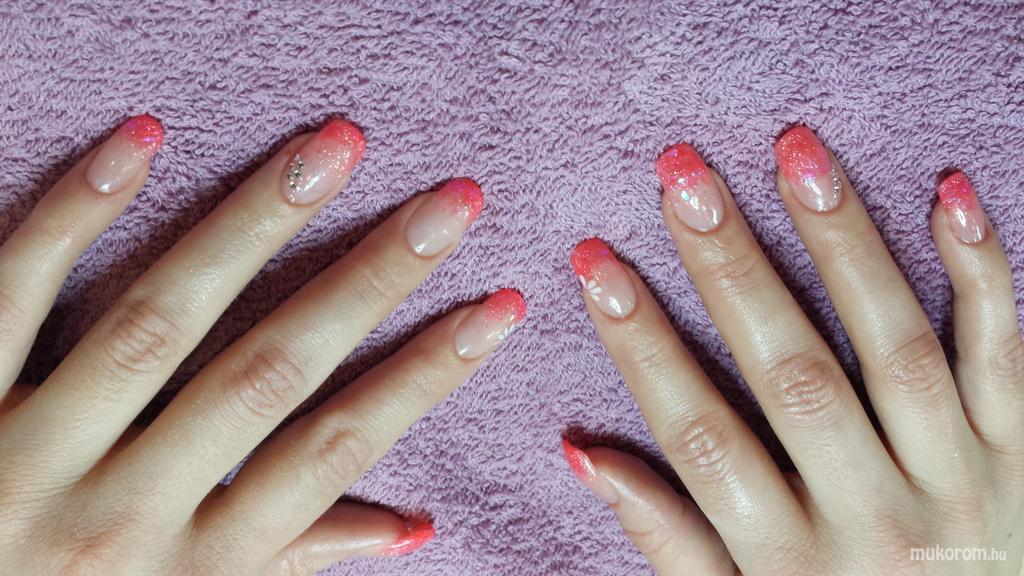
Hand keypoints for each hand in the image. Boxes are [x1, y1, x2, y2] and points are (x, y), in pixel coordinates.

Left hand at [0, 115, 525, 574]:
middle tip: (448, 203)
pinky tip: (144, 142)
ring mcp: (32, 454)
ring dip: (254, 223)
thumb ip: (293, 559)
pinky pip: (11, 295)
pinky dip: (74, 214)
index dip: (425, 376)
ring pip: (157, 319)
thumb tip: (411, 528)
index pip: (335, 451)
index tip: (497, 308)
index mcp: (198, 566)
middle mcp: (124, 514)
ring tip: (332, 149)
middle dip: (371, 279)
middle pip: (269, 371)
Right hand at [564, 126, 1022, 574]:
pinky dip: (981, 273)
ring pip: (896, 347)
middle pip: (792, 376)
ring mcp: (958, 483)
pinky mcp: (1023, 459)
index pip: (700, 436)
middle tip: (684, 179)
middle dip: (730, 269)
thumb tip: (582, 452)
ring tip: (794, 157)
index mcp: (790, 561)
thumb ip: (668, 538)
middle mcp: (873, 516)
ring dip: (842, 244)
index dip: (640, 347)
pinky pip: (1004, 357)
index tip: (596, 266)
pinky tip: (947, 194)